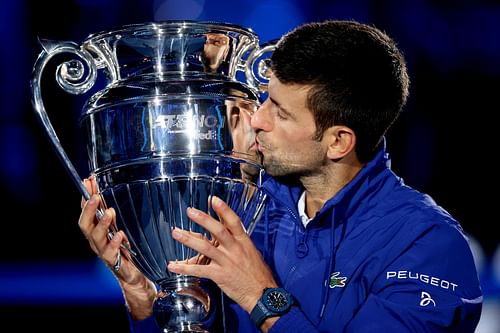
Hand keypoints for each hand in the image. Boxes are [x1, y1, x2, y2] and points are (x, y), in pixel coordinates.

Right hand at [79, 176, 155, 319]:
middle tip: (96, 197)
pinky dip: (115, 242)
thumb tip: (113, 190)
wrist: (133, 275)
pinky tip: (120, 234)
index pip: (86, 211)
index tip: (88, 181)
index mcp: (96, 230)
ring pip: (96, 238)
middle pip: (85, 224)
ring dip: (102, 224)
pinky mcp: (114, 262)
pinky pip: (110, 253)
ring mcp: (103, 252)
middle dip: (88, 209)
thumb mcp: (120, 225)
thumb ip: (114, 212)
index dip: (85, 197)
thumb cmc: (126, 248)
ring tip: (110, 212)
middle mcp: (96, 241)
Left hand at [167, 196, 276, 312]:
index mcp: (243, 242)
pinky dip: (185, 268)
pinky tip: (173, 265)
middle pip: (218, 230)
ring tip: (176, 233)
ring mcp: (227, 262)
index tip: (213, 199)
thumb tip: (225, 228)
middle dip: (203, 219)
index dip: (223, 209)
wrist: (262, 294)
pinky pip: (200, 270)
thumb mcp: (251, 252)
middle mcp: (235, 249)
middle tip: (190, 211)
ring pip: (206, 248)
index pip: (233, 221)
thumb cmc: (257, 274)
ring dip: (189, 239)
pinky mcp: (220, 275)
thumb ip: (237, 240)